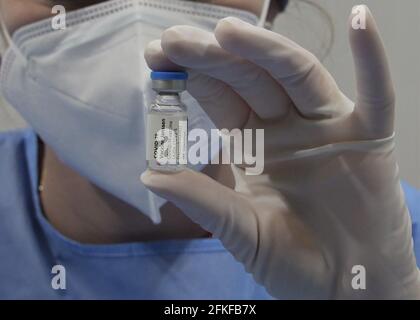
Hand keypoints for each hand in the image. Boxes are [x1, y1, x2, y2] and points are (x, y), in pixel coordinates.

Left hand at [141, 6, 419, 298]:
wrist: (344, 289)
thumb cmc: (292, 260)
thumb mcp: (239, 230)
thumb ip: (202, 200)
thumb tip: (149, 175)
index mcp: (252, 142)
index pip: (219, 96)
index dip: (190, 74)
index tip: (156, 54)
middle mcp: (287, 126)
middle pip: (250, 77)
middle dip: (214, 56)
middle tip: (177, 39)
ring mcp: (327, 127)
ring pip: (297, 75)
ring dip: (266, 49)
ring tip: (228, 31)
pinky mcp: (369, 137)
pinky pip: (376, 95)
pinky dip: (373, 57)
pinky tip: (361, 20)